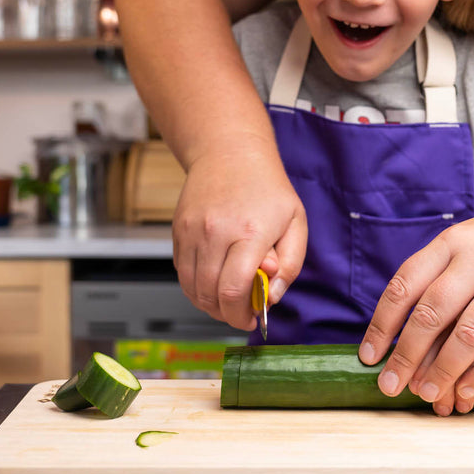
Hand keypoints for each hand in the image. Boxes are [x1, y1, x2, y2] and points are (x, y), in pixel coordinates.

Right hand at [172, 136, 306, 329]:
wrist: (229, 153)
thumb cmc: (267, 189)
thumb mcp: (296, 223)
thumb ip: (290, 265)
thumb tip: (271, 298)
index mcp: (250, 232)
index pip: (234, 290)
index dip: (241, 315)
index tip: (251, 320)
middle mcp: (215, 232)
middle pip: (210, 295)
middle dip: (226, 315)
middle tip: (240, 313)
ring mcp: (192, 232)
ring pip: (192, 288)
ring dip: (209, 305)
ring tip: (227, 301)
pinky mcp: (178, 231)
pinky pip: (182, 273)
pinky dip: (195, 287)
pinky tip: (213, 282)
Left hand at [359, 195, 473, 414]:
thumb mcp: (473, 241)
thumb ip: (440, 274)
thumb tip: (399, 328)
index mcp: (454, 241)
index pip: (405, 284)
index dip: (383, 324)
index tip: (370, 356)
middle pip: (432, 313)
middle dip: (406, 355)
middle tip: (390, 385)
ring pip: (469, 335)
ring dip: (443, 370)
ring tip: (426, 393)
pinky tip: (470, 388)